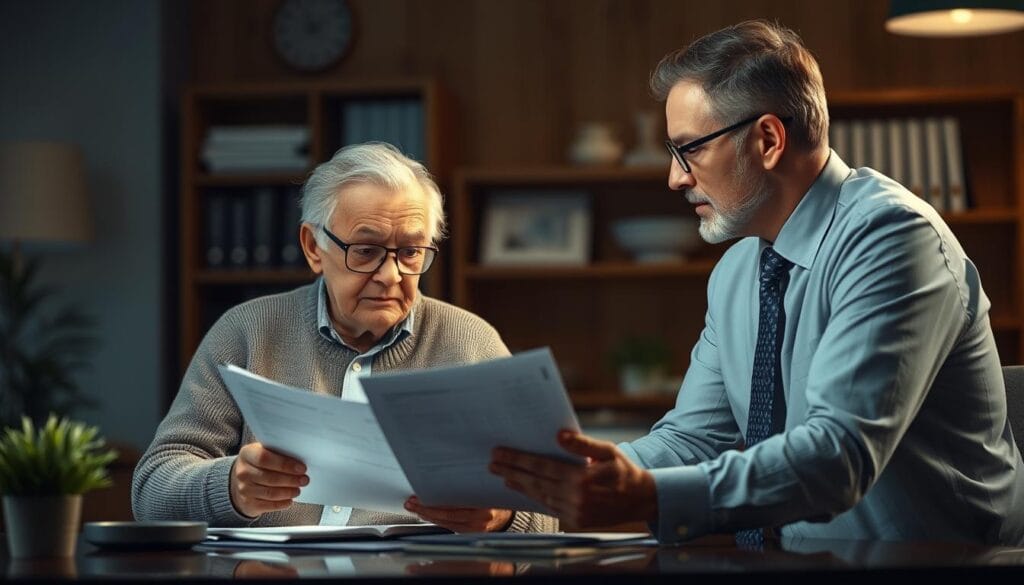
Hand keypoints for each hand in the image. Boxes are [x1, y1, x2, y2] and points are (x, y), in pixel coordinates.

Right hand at [229, 442, 308, 517]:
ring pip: (270, 493)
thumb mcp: (264, 452)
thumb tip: (300, 458)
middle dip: (291, 480)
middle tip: (304, 480)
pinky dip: (281, 503)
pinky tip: (289, 500)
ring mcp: (244, 489)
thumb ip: (278, 452)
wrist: (240, 480)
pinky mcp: (248, 503)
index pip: (265, 458)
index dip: (285, 464)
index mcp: (247, 454)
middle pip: (270, 477)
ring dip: (288, 492)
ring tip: (298, 490)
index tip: (301, 468)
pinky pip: (268, 505)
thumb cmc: (258, 464)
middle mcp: (243, 472)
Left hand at [404, 496, 513, 532]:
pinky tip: (428, 515)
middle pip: (446, 515)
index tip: (420, 496)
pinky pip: (450, 526)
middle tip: (411, 502)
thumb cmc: (496, 500)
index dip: (434, 502)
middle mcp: (479, 520)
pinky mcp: (470, 533)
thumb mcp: (486, 490)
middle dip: (426, 509)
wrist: (508, 518)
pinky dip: (438, 520)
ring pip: (446, 522)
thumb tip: (445, 481)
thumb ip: (470, 488)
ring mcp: (474, 529)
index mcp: (484, 507)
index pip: (453, 505)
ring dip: (428, 515)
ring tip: (415, 508)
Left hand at [489, 430, 657, 528]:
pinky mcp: (575, 520)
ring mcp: (574, 512)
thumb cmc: (623, 471)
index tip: (500, 453)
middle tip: (492, 462)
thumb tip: (560, 435)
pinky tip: (524, 489)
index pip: (541, 467)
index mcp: (581, 479)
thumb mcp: (607, 450)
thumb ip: (582, 444)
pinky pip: (549, 506)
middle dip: (511, 470)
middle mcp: (575, 498)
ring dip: (519, 485)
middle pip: (535, 482)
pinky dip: (534, 497)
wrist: (640, 500)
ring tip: (502, 474)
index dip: (518, 459)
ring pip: (539, 496)